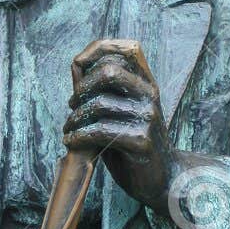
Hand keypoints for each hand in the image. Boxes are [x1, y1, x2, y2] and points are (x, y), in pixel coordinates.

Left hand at [64, 38, 174, 209]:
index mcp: (147, 84)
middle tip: (71, 106)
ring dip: (75, 118)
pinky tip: (71, 142)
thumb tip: (77, 65)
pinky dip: (78, 136)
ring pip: (100, 104)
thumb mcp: (121, 112)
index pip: (129, 49)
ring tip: (69, 129)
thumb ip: (104, 89)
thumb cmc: (132, 145)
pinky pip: (100, 131)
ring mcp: (147, 118)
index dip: (99, 48)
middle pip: (109, 71)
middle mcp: (150, 96)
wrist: (160, 180)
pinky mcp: (141, 141)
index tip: (77, 63)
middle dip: (81, 88)